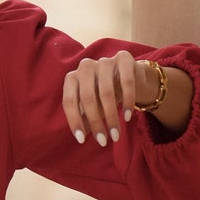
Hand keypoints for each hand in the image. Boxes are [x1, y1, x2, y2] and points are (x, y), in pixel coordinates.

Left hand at [63, 52, 192, 142]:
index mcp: (72, 78)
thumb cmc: (104, 95)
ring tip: (115, 134)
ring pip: (106, 91)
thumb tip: (81, 136)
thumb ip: (85, 118)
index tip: (82, 140)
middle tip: (103, 141)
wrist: (130, 77)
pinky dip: (127, 101)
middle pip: (88, 97)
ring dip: (111, 116)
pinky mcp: (124, 58)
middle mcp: (85, 66)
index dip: (74, 121)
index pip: (69, 100)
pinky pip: (126, 82)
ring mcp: (104, 61)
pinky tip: (127, 117)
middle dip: (96, 122)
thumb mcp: (93, 107)